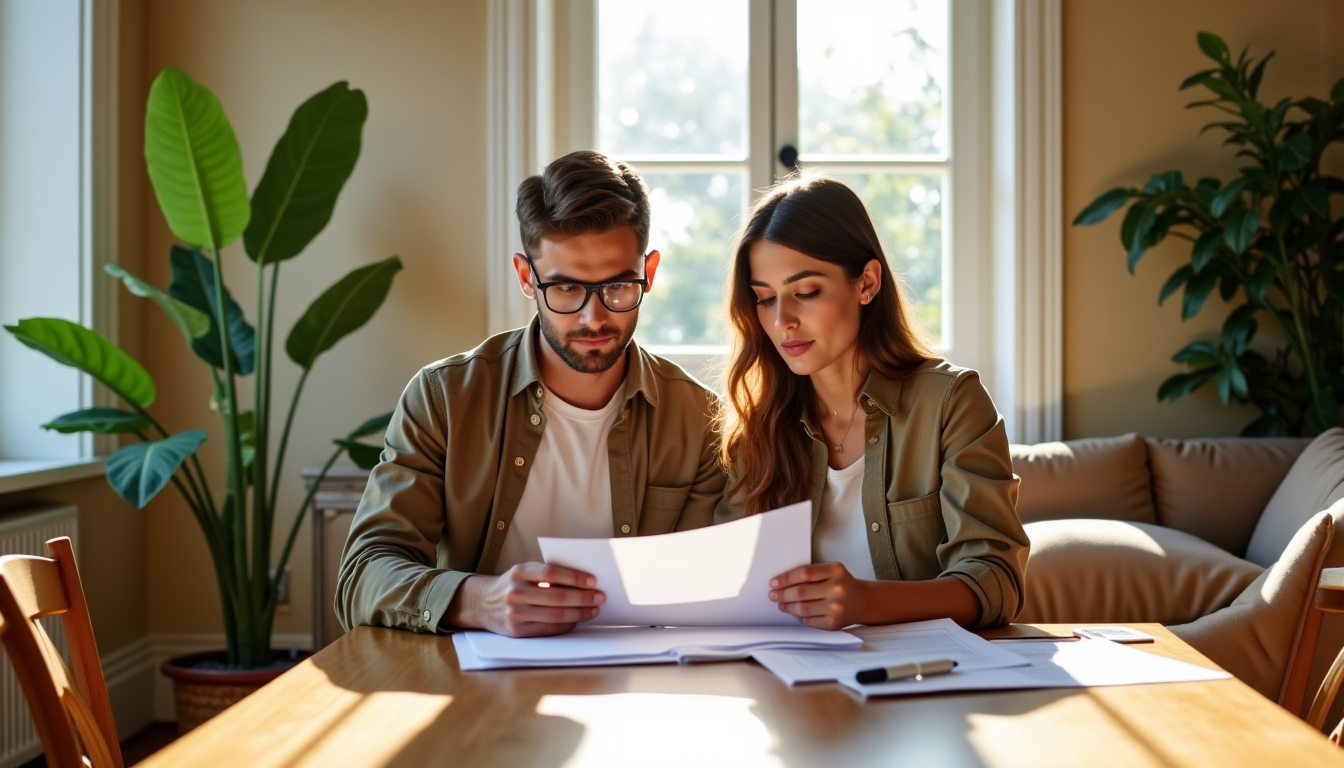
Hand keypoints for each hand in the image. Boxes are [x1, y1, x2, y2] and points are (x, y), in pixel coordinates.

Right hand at [447, 561, 604, 636]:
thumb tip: (579, 576)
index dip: (574, 577)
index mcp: (518, 572)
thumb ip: (544, 571)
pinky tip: (576, 620)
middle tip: (599, 597)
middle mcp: (515, 592)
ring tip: (593, 609)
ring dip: (579, 613)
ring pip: (555, 615)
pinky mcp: (517, 630)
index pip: (551, 573)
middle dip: (583, 597)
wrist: (481, 604)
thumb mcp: (522, 571)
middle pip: (557, 596)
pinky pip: (548, 629)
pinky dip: (566, 625)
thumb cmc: (511, 585)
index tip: (592, 581)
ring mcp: (515, 613)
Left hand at [768, 562, 869, 630]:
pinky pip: (809, 621)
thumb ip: (812, 574)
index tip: (774, 583)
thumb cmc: (843, 584)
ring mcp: (836, 607)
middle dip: (782, 594)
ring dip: (788, 607)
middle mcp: (837, 588)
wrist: (864, 601)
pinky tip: (797, 613)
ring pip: (802, 608)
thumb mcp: (832, 571)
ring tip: (781, 604)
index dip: (785, 578)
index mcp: (836, 570)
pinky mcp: (834, 623)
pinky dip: (801, 617)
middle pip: (801, 592)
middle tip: (773, 595)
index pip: (804, 573)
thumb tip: (782, 583)